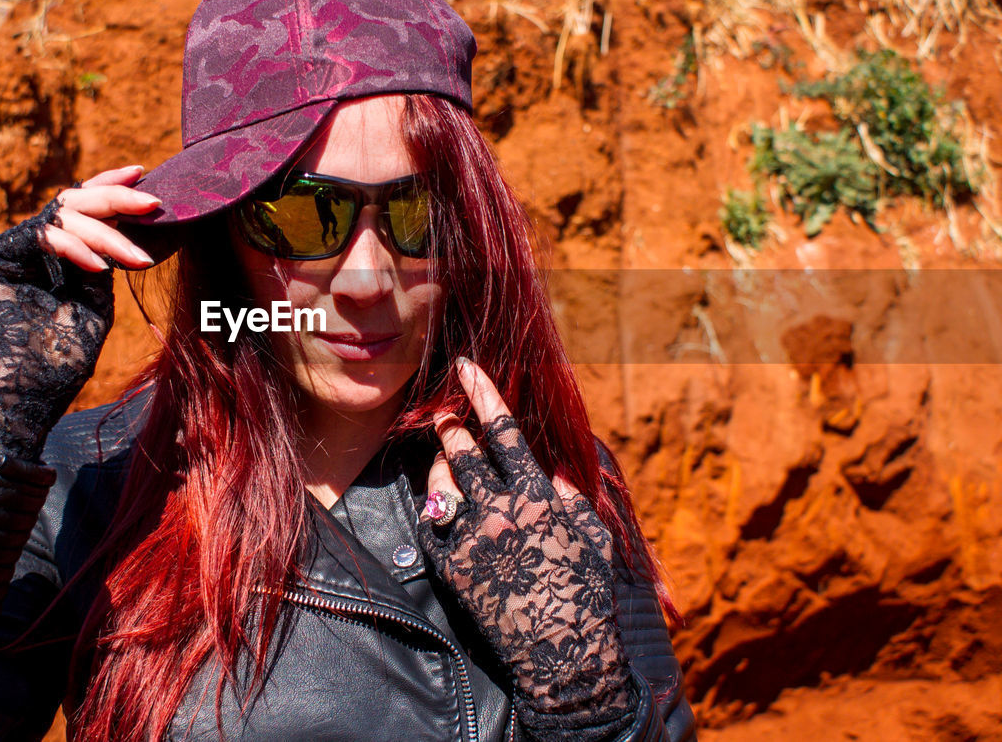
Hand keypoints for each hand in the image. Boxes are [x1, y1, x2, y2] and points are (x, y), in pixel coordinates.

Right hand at [0, 165, 160, 457]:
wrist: (27, 401)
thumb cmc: (61, 361)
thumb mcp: (95, 303)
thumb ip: (104, 263)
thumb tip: (127, 227)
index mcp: (50, 256)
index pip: (81, 209)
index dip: (110, 188)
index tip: (145, 176)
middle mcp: (25, 248)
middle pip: (73, 203)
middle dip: (117, 200)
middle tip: (153, 203)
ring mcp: (6, 252)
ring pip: (61, 214)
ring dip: (106, 234)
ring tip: (138, 259)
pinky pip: (39, 235)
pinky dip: (74, 247)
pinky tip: (98, 265)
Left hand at [419, 358, 635, 730]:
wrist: (563, 658)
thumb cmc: (587, 598)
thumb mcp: (593, 542)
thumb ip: (574, 502)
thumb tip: (555, 474)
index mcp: (538, 499)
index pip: (505, 432)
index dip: (484, 394)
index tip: (465, 367)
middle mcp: (501, 512)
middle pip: (463, 452)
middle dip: (449, 426)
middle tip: (442, 413)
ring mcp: (473, 540)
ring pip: (441, 484)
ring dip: (439, 464)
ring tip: (441, 457)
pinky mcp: (453, 569)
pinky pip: (431, 526)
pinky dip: (433, 509)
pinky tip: (439, 505)